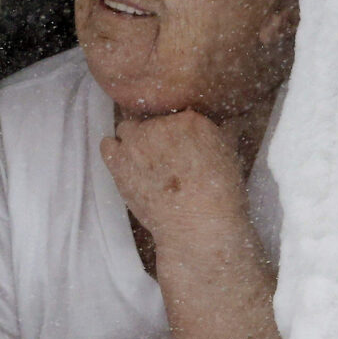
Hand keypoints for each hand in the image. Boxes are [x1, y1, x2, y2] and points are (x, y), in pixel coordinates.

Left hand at [101, 111, 250, 250]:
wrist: (197, 225)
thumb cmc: (220, 194)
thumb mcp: (231, 154)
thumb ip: (224, 131)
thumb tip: (229, 120)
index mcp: (190, 120)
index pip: (176, 113)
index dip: (176, 130)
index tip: (179, 145)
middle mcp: (160, 125)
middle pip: (149, 121)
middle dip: (155, 136)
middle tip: (162, 157)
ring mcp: (136, 142)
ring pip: (126, 128)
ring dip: (133, 141)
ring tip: (142, 161)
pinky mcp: (118, 162)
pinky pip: (107, 145)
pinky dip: (114, 152)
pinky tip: (125, 165)